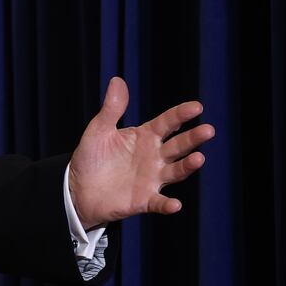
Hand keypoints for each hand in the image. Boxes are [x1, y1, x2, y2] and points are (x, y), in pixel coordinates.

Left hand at [69, 76, 214, 228]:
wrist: (78, 189)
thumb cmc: (91, 157)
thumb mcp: (99, 130)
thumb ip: (111, 109)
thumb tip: (117, 80)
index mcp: (145, 137)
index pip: (167, 123)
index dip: (181, 115)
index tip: (196, 107)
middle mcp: (154, 157)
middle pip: (178, 146)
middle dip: (193, 138)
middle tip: (208, 130)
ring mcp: (152, 179)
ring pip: (175, 171)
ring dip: (188, 166)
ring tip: (199, 158)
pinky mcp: (144, 200)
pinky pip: (159, 203)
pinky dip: (167, 205)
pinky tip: (175, 204)